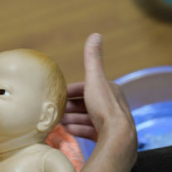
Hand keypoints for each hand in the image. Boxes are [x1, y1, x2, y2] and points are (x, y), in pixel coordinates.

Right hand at [62, 34, 136, 155]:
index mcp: (110, 90)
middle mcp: (111, 105)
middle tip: (54, 110)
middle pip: (85, 104)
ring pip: (86, 118)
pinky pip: (88, 131)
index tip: (57, 96)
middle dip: (69, 106)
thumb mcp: (95, 80)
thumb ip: (92, 59)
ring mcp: (109, 123)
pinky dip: (77, 129)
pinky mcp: (106, 137)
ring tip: (57, 120)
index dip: (71, 91)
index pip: (87, 88)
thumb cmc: (105, 107)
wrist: (117, 137)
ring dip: (71, 118)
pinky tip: (67, 130)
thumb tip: (95, 34)